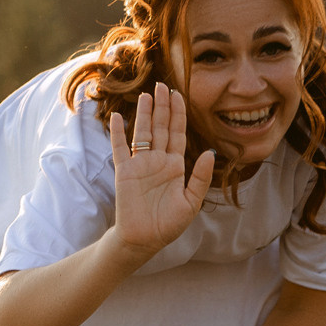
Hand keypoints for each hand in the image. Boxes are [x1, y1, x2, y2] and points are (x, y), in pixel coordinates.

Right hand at [106, 83, 214, 259]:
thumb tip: (209, 153)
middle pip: (160, 128)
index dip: (178, 115)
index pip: (177, 134)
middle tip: (163, 86)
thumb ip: (199, 178)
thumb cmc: (168, 225)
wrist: (144, 240)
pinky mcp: (124, 172)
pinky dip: (118, 132)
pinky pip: (120, 148)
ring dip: (144, 114)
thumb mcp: (191, 203)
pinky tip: (117, 117)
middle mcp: (157, 161)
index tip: (180, 96)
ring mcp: (140, 165)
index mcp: (174, 166)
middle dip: (162, 107)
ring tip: (146, 94)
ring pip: (142, 133)